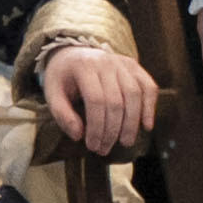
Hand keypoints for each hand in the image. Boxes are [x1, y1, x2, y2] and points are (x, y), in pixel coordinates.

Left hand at [40, 45, 158, 155]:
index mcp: (84, 66)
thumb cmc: (63, 77)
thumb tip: (78, 135)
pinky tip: (146, 126)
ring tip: (125, 142)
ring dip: (132, 123)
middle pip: (116, 101)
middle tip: (105, 149)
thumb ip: (62, 115)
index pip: (96, 101)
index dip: (96, 127)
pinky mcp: (135, 66)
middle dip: (112, 130)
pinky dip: (150, 106)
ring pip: (135, 94)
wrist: (73, 53)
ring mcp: (123, 63)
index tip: (92, 146)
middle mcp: (106, 62)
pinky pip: (148, 86)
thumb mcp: (52, 93)